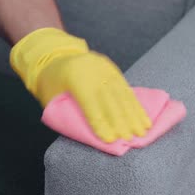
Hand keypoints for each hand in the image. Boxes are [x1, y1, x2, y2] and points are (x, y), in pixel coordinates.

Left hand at [10, 28, 151, 141]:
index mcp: (75, 75)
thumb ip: (66, 111)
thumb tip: (87, 132)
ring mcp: (105, 67)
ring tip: (142, 131)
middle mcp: (93, 69)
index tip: (110, 140)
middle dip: (121, 120)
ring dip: (134, 114)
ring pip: (122, 93)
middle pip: (110, 98)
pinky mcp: (113, 69)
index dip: (100, 122)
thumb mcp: (51, 96)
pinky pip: (126, 89)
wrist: (55, 55)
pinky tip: (143, 118)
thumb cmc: (51, 83)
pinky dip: (136, 105)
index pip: (90, 103)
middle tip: (130, 139)